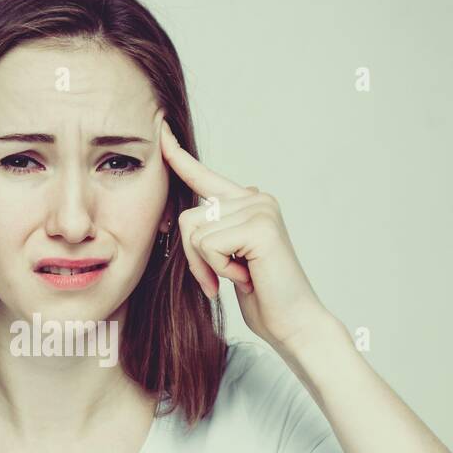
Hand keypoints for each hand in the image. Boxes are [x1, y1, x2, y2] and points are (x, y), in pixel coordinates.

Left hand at [159, 119, 330, 349]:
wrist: (291, 322)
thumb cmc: (261, 295)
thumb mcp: (225, 260)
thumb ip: (211, 234)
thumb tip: (186, 219)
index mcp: (247, 203)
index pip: (204, 177)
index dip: (179, 157)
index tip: (160, 131)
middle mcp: (256, 198)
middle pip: (188, 216)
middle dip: (193, 257)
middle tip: (221, 278)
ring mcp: (260, 208)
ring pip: (195, 232)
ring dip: (207, 265)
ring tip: (239, 276)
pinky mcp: (259, 225)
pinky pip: (208, 245)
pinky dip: (219, 269)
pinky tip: (246, 276)